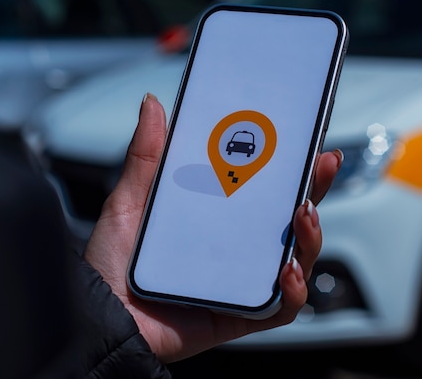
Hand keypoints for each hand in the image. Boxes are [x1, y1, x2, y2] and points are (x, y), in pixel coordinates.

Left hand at [84, 93, 341, 362]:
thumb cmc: (114, 264)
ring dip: (311, 237)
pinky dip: (294, 291)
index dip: (293, 167)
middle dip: (315, 190)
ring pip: (298, 258)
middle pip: (291, 219)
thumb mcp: (130, 202)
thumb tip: (152, 103)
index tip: (309, 141)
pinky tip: (286, 271)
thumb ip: (146, 156)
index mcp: (219, 218)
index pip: (266, 189)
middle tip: (321, 166)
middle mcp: (238, 247)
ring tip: (302, 216)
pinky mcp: (242, 314)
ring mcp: (243, 280)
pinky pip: (282, 307)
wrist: (100, 318)